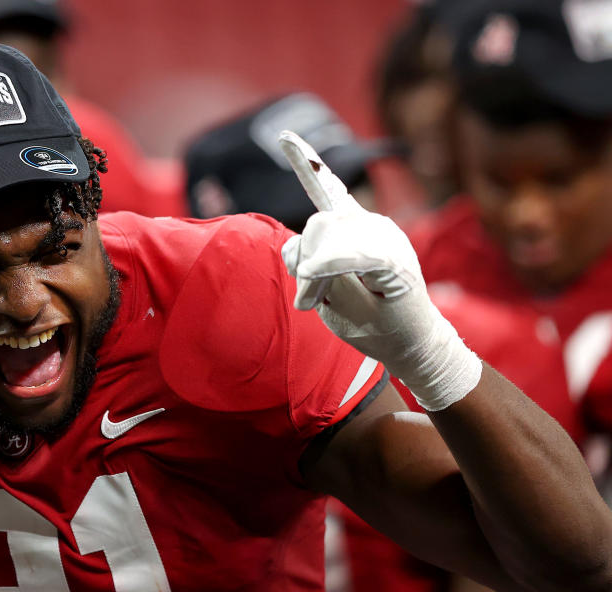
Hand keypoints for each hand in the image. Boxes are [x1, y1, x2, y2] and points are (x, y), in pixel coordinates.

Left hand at [278, 131, 480, 410]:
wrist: (409, 347)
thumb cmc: (368, 318)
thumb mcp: (326, 290)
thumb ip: (307, 261)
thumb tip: (296, 249)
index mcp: (357, 227)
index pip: (327, 191)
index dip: (307, 163)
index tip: (286, 138)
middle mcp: (374, 225)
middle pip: (315, 226)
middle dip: (301, 266)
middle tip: (309, 300)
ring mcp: (386, 240)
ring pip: (324, 240)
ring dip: (313, 279)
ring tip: (325, 303)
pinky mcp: (393, 261)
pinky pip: (352, 254)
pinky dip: (331, 266)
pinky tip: (318, 281)